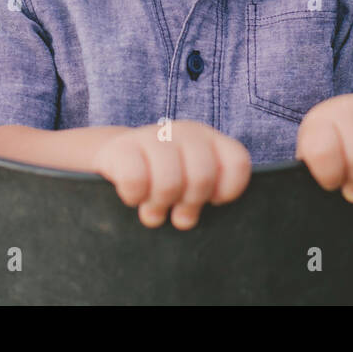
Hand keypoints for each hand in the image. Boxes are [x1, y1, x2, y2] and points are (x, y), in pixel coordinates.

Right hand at [93, 119, 250, 229]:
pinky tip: (133, 198)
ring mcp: (153, 136)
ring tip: (154, 210)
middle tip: (177, 213)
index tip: (211, 201)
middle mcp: (185, 132)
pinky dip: (134, 197)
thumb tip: (193, 219)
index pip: (236, 163)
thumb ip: (205, 196)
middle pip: (202, 177)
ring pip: (168, 182)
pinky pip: (134, 181)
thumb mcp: (191, 183)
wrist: (116, 156)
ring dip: (159, 205)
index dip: (227, 191)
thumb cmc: (162, 179)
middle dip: (189, 203)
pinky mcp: (122, 147)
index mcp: (210, 140)